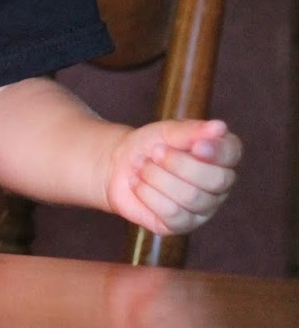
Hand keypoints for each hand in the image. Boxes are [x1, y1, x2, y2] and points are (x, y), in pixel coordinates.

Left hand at [105, 119, 240, 234]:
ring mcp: (202, 208)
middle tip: (154, 152)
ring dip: (157, 177)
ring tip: (141, 166)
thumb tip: (220, 127)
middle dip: (178, 163)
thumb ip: (192, 131)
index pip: (232, 155)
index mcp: (219, 158)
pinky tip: (137, 183)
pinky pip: (172, 213)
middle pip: (215, 180)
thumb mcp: (166, 132)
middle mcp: (218, 186)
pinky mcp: (181, 225)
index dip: (217, 151)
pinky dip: (148, 194)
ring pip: (190, 197)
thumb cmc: (149, 145)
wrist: (118, 164)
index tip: (196, 145)